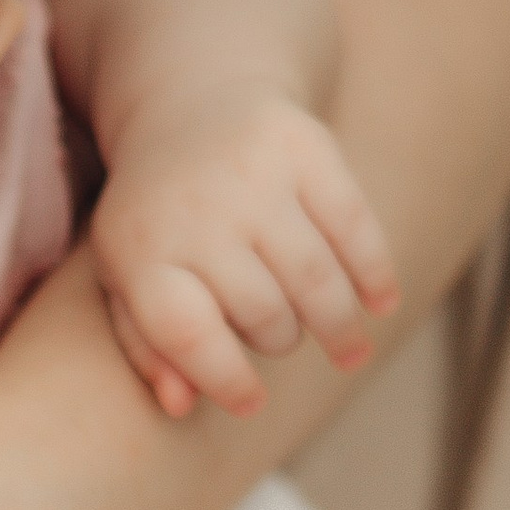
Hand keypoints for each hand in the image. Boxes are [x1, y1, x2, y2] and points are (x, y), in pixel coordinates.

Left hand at [92, 86, 398, 420]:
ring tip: (347, 350)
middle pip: (261, 311)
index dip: (226, 380)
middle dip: (277, 339)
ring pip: (314, 279)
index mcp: (141, 250)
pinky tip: (382, 304)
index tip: (252, 404)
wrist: (191, 103)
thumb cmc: (159, 218)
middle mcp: (196, 210)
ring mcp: (253, 175)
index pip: (188, 335)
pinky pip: (354, 227)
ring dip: (335, 324)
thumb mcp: (128, 277)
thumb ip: (147, 344)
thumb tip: (178, 405)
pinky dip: (375, 273)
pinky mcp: (304, 146)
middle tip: (281, 339)